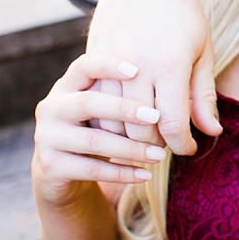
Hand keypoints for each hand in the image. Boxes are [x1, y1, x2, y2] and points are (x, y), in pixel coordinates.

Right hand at [31, 54, 164, 207]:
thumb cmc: (103, 125)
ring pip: (92, 140)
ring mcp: (46, 137)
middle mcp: (51, 106)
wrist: (62, 170)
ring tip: (161, 155)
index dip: (107, 66)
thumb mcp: (116, 103)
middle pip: (87, 103)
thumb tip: (192, 100)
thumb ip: (141, 91)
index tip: (136, 69)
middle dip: (124, 109)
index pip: (84, 65)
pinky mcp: (50, 166)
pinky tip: (145, 174)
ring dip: (130, 148)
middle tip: (156, 116)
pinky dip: (121, 173)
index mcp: (68, 83)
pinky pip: (90, 169)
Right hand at [86, 0, 220, 154]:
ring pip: (112, 120)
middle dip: (157, 145)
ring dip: (130, 136)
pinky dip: (109, 119)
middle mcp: (138, 64)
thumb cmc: (182, 12)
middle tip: (170, 144)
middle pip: (141, 128)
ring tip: (149, 136)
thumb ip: (203, 94)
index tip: (190, 150)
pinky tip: (126, 119)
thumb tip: (211, 131)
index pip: (173, 123)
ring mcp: (110, 60)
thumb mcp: (202, 50)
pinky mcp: (92, 57)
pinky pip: (95, 103)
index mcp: (171, 62)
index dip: (183, 144)